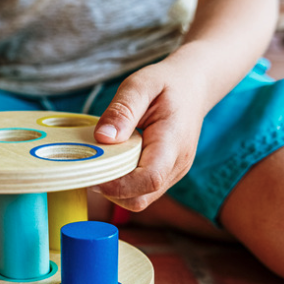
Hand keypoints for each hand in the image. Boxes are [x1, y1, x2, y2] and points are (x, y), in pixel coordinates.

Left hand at [94, 60, 207, 210]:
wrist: (192, 88)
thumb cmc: (166, 84)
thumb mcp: (141, 84)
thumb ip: (122, 110)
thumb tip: (103, 137)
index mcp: (173, 142)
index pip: (148, 179)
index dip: (117, 184)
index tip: (92, 170)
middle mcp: (177, 165)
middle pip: (140, 198)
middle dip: (110, 190)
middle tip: (90, 165)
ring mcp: (173, 174)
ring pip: (139, 199)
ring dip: (114, 189)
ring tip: (101, 160)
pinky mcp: (165, 176)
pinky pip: (141, 191)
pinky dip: (122, 184)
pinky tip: (113, 161)